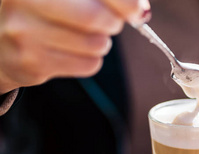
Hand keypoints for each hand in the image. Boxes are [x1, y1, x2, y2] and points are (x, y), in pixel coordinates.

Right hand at [0, 0, 150, 93]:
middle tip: (109, 21)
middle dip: (113, 21)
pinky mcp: (31, 64)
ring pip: (96, 44)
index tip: (137, 10)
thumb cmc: (39, 8)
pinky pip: (88, 64)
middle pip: (96, 17)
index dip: (125, 2)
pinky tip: (72, 50)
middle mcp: (21, 1)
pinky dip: (91, 58)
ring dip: (101, 41)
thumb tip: (139, 11)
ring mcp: (22, 34)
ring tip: (83, 35)